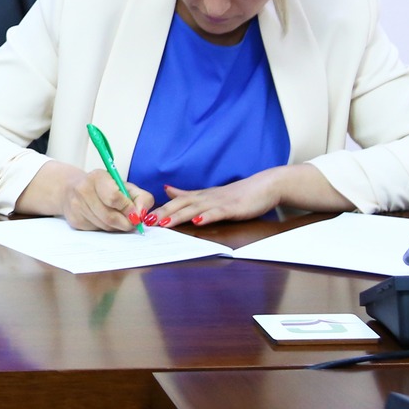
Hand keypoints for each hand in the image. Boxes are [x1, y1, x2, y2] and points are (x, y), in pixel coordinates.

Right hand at [17, 162, 155, 232]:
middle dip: (125, 223)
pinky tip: (99, 220)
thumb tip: (144, 214)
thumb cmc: (103, 186)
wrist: (69, 189)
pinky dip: (102, 229)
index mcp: (97, 177)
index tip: (136, 214)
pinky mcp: (73, 220)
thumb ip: (137, 196)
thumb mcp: (121, 184)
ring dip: (115, 227)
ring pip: (103, 226)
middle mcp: (83, 189)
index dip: (129, 207)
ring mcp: (76, 205)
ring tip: (117, 221)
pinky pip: (94, 230)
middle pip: (111, 216)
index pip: (115, 195)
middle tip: (132, 224)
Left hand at [153, 164, 330, 227]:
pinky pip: (219, 213)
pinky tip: (199, 221)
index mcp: (200, 197)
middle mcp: (206, 198)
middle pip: (181, 206)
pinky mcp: (234, 208)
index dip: (159, 209)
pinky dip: (208, 216)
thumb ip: (188, 194)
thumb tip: (167, 190)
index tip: (142, 217)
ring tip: (164, 223)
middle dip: (163, 214)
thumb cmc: (239, 193)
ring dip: (179, 216)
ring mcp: (220, 202)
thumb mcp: (210, 194)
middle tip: (146, 221)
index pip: (175, 203)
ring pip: (195, 209)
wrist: (265, 186)